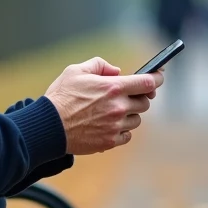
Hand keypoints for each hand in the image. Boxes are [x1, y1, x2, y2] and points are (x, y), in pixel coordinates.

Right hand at [44, 57, 162, 154]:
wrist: (48, 126)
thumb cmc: (61, 97)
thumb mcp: (76, 70)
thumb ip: (100, 65)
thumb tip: (116, 71)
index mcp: (113, 88)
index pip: (148, 82)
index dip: (157, 78)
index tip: (159, 76)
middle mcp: (118, 107)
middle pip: (145, 103)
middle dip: (139, 97)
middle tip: (127, 96)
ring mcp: (115, 126)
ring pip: (136, 120)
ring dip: (130, 114)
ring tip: (112, 112)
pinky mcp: (110, 141)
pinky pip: (127, 135)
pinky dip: (122, 130)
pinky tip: (109, 125)